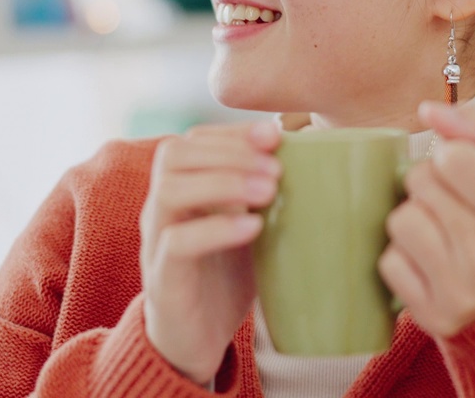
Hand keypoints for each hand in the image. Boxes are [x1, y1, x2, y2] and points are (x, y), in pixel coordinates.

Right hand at [141, 121, 281, 383]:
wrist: (195, 343)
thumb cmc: (225, 277)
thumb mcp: (247, 227)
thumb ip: (263, 195)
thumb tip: (318, 160)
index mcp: (181, 190)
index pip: (192, 140)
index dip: (231, 131)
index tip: (275, 134)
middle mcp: (161, 209)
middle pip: (172, 155)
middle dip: (229, 152)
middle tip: (276, 169)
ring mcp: (156, 242)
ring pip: (169, 191)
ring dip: (223, 183)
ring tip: (268, 192)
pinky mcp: (163, 280)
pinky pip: (177, 242)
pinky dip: (217, 228)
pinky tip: (252, 228)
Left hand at [378, 100, 474, 338]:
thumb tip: (427, 109)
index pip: (452, 156)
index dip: (447, 158)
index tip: (460, 175)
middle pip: (419, 183)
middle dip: (427, 186)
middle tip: (449, 206)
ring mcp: (461, 291)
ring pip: (398, 221)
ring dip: (410, 220)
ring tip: (437, 233)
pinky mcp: (431, 316)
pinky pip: (387, 263)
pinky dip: (401, 258)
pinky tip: (427, 263)